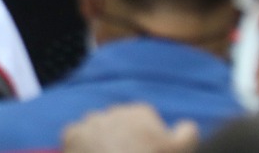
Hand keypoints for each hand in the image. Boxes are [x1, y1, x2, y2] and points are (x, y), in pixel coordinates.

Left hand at [62, 104, 198, 152]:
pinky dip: (79, 148)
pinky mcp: (71, 134)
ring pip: (96, 130)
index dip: (145, 140)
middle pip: (118, 124)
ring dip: (100, 142)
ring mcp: (91, 121)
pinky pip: (75, 137)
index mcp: (140, 111)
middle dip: (121, 139)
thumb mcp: (180, 150)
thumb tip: (187, 125)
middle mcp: (114, 110)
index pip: (143, 121)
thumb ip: (187, 133)